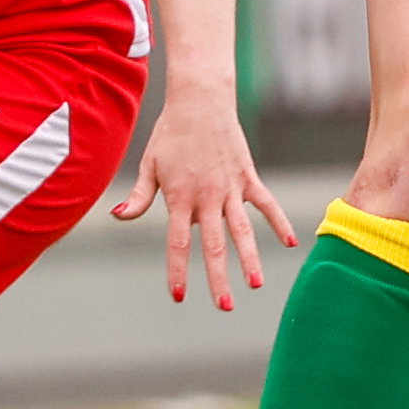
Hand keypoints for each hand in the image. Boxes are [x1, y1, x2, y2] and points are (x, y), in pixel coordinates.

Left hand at [109, 93, 296, 311]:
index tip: (179, 296)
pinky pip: (265, 203)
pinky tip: (290, 243)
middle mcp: (207, 197)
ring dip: (250, 258)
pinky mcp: (248, 176)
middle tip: (225, 306)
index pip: (178, 243)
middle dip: (219, 278)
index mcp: (180, 197)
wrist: (199, 101)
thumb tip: (119, 217)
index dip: (178, 271)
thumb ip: (138, 197)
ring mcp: (230, 187)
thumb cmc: (170, 134)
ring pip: (242, 230)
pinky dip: (278, 222)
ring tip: (255, 285)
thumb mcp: (150, 165)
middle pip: (214, 245)